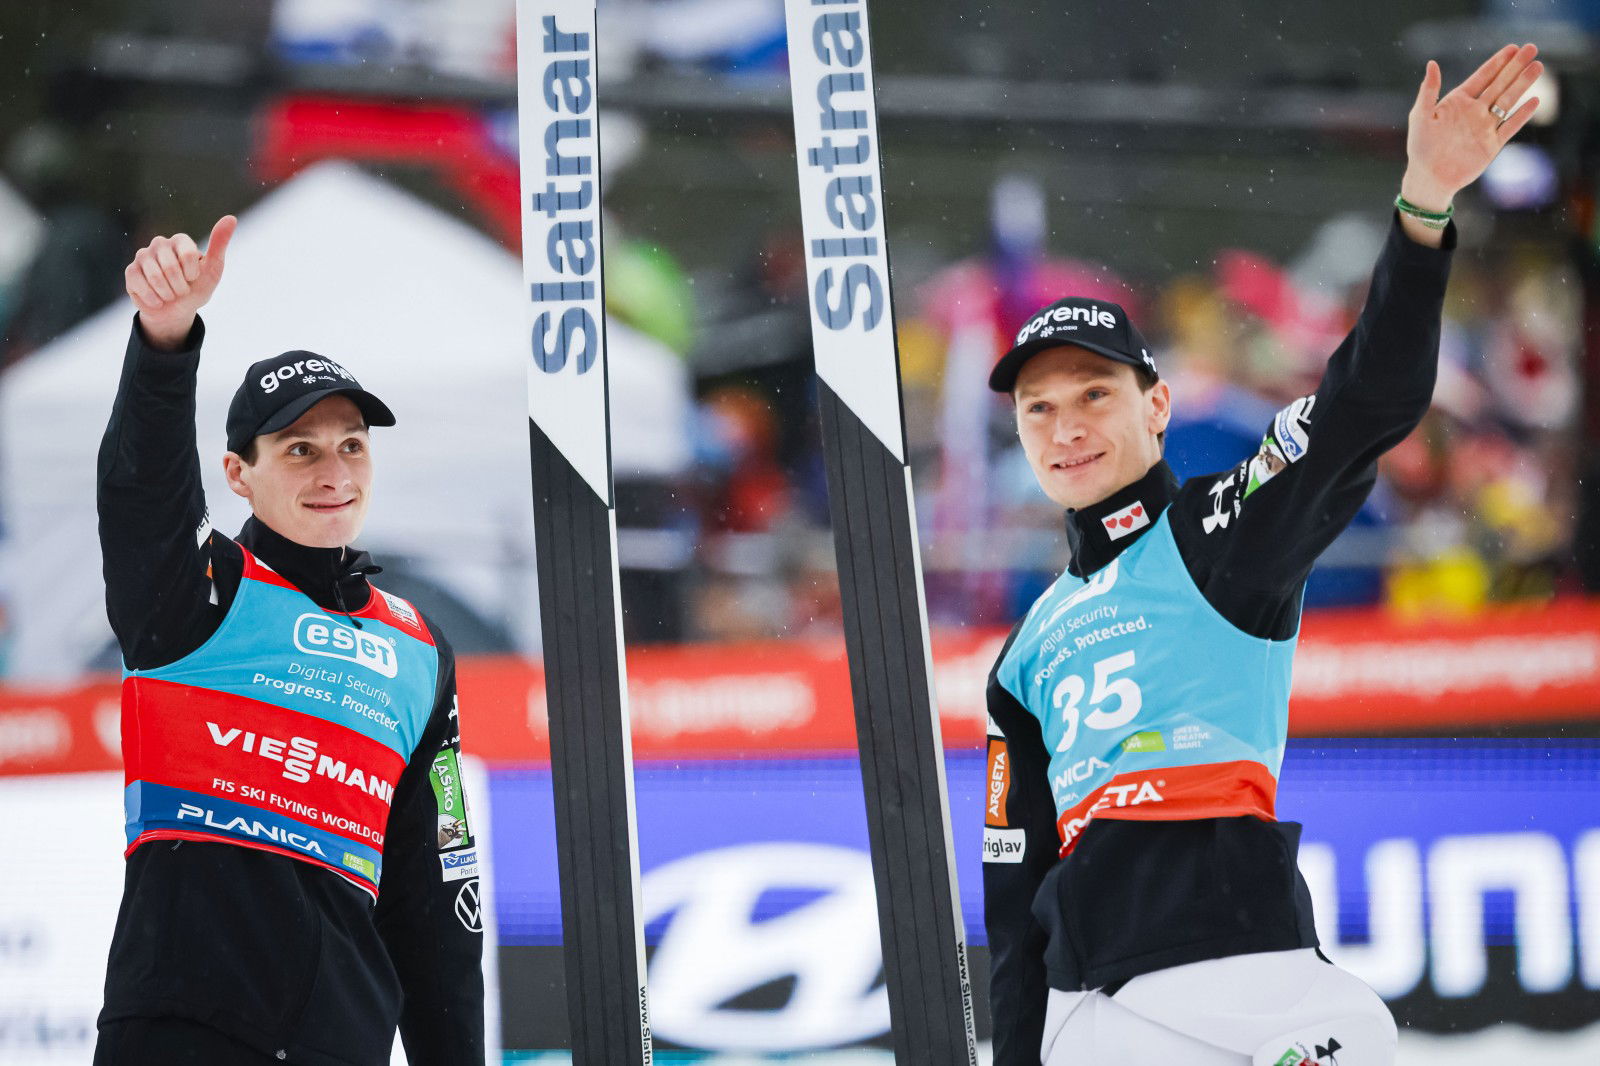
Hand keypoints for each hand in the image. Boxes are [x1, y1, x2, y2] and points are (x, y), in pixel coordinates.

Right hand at [125, 215, 236, 351]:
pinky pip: (139, 284)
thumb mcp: (213, 268)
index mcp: (180, 241)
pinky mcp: (131, 271)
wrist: (178, 311)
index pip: (187, 254)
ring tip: (170, 294)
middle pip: (170, 268)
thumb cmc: (197, 287)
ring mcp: (143, 256)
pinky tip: (157, 300)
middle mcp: (159, 244)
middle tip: (182, 290)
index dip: (192, 273)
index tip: (194, 278)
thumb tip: (231, 218)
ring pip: (155, 277)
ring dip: (168, 294)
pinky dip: (153, 299)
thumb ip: (219, 243)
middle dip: (180, 287)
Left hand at [1401, 43, 1542, 211]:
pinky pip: (1510, 127)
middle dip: (1515, 66)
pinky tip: (1534, 101)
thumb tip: (1432, 63)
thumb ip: (1428, 91)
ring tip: (1538, 66)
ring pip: (1508, 101)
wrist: (1429, 178)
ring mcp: (1485, 127)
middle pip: (1500, 84)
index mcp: (1458, 102)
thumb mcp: (1421, 116)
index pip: (1482, 77)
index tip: (1513, 47)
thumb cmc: (1420, 147)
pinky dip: (1522, 115)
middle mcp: (1474, 111)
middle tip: (1532, 48)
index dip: (1497, 62)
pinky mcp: (1492, 145)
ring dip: (1523, 84)